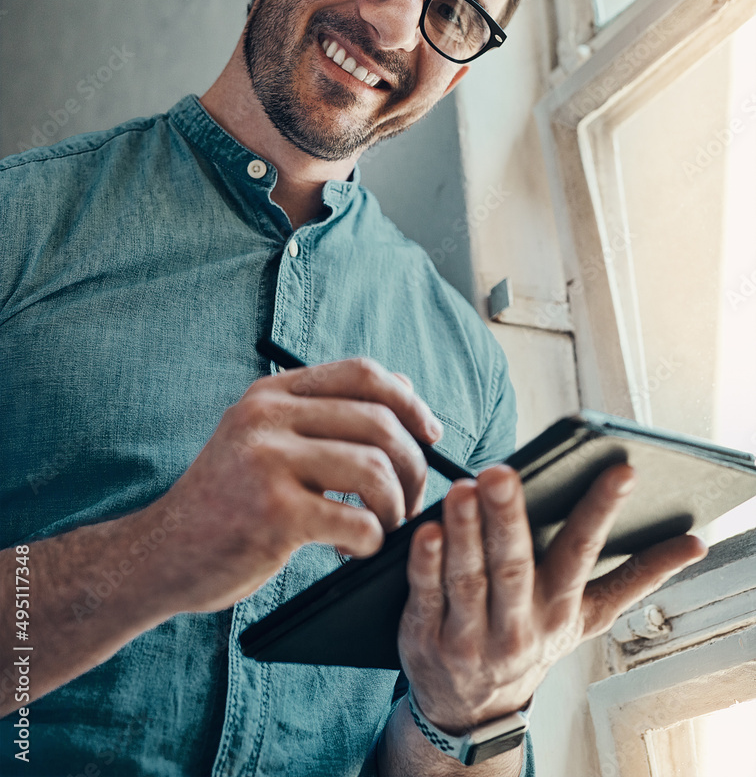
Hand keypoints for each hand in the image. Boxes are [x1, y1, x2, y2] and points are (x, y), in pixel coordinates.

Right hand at [150, 359, 441, 613]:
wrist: (161, 555)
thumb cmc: (227, 501)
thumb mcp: (265, 439)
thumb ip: (326, 412)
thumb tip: (405, 387)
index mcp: (272, 394)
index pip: (363, 373)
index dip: (410, 400)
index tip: (431, 434)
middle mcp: (267, 417)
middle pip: (379, 421)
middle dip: (413, 465)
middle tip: (409, 502)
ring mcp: (267, 462)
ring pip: (375, 469)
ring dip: (395, 507)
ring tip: (381, 528)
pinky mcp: (272, 514)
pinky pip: (357, 521)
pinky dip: (370, 542)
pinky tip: (350, 551)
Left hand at [398, 463, 707, 732]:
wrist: (474, 705)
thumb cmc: (536, 635)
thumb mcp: (589, 615)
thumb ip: (637, 578)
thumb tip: (695, 545)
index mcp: (560, 608)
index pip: (582, 554)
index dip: (601, 513)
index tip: (622, 472)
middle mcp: (518, 624)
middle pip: (514, 564)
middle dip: (508, 517)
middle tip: (501, 472)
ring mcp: (470, 634)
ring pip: (468, 577)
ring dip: (463, 532)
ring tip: (462, 488)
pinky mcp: (427, 634)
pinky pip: (425, 594)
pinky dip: (425, 563)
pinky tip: (425, 529)